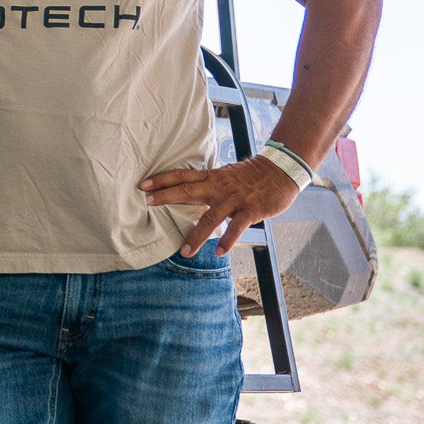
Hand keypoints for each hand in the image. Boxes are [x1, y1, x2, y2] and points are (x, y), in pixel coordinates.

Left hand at [140, 155, 303, 255]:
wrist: (280, 171)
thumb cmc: (252, 176)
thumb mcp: (226, 175)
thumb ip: (209, 184)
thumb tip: (190, 190)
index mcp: (212, 178)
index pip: (182, 176)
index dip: (162, 179)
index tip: (143, 185)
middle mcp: (219, 187)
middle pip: (188, 190)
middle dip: (167, 196)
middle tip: (149, 203)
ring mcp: (234, 199)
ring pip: (210, 216)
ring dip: (196, 235)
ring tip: (184, 252)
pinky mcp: (250, 210)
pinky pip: (237, 227)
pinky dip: (228, 240)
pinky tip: (219, 252)